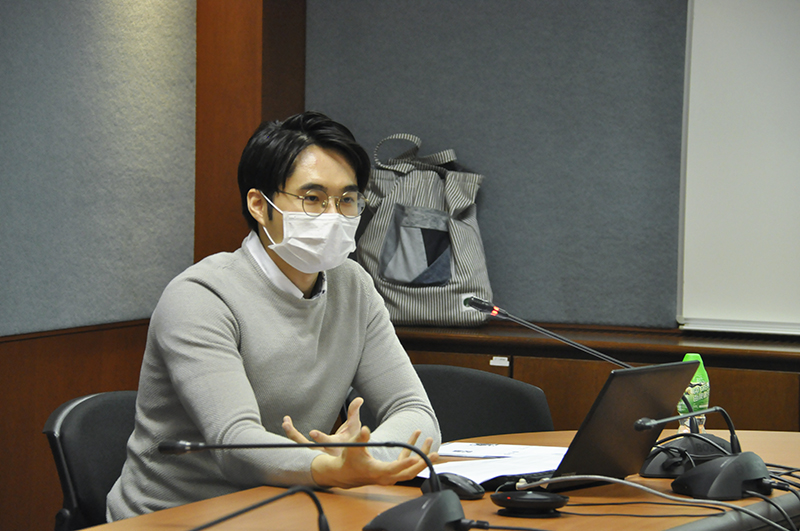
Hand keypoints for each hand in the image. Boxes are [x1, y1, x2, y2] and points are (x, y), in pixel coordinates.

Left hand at [282, 397, 363, 456]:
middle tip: (287, 425)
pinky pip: (300, 442)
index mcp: (337, 444)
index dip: (320, 438)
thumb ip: (355, 412)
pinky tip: (287, 422)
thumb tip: (359, 399)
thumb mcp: (355, 424)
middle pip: (309, 446)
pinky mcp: (313, 446)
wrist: (349, 450)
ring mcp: (318, 449)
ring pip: (302, 445)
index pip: (328, 443)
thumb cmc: (353, 435)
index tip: (312, 432)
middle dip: (297, 437)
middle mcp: (325, 449)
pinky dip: (293, 433)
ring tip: (285, 422)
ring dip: (292, 434)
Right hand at [310, 427, 436, 488]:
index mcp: (377, 472)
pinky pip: (406, 462)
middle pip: (409, 473)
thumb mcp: (353, 448)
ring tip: (429, 440)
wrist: (346, 474)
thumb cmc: (349, 461)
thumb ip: (360, 438)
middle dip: (423, 463)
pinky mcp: (391, 470)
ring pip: (410, 469)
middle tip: (434, 453)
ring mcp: (390, 474)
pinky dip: (412, 451)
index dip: (405, 464)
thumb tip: (365, 429)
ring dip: (421, 455)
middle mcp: (386, 476)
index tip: (416, 458)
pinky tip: (416, 436)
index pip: (394, 469)